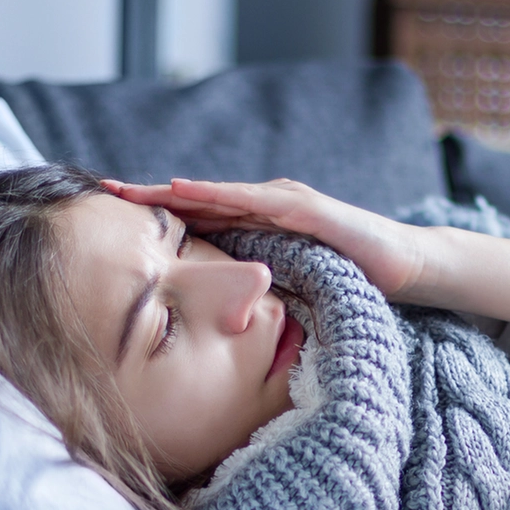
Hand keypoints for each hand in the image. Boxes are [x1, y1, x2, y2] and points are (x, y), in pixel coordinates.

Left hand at [102, 178, 426, 297]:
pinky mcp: (308, 211)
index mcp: (258, 227)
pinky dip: (218, 195)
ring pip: (219, 195)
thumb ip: (257, 290)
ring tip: (133, 189)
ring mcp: (287, 203)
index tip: (111, 218)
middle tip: (104, 190)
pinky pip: (255, 202)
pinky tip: (187, 192)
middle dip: (151, 196)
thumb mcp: (290, 287)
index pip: (200, 219)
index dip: (157, 217)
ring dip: (174, 191)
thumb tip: (220, 319)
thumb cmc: (349, 278)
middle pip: (199, 200)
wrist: (405, 267)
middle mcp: (267, 206)